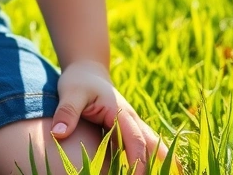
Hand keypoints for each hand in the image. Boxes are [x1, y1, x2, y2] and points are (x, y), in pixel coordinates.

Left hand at [52, 61, 180, 172]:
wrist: (87, 69)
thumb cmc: (79, 80)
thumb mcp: (70, 92)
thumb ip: (67, 112)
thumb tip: (58, 133)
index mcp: (120, 112)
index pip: (135, 141)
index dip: (137, 162)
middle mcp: (131, 119)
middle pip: (153, 144)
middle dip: (162, 164)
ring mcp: (132, 124)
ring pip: (153, 145)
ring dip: (162, 161)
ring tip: (174, 174)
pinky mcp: (128, 130)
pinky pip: (144, 146)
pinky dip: (153, 158)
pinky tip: (154, 170)